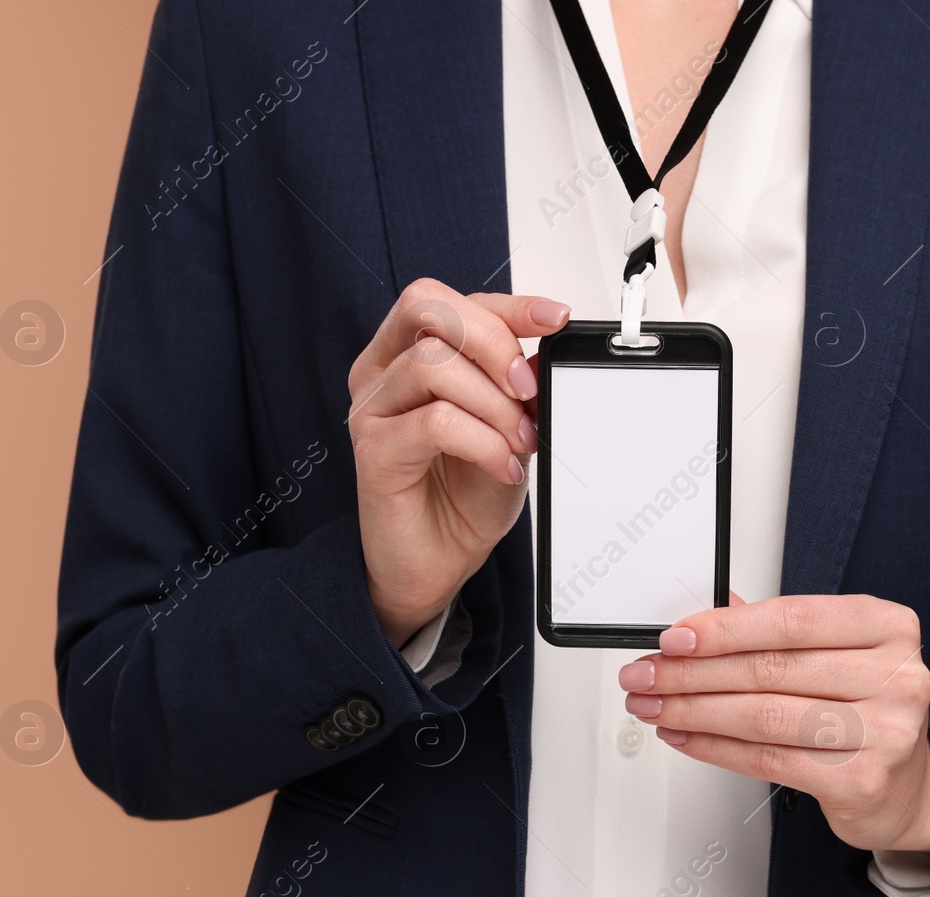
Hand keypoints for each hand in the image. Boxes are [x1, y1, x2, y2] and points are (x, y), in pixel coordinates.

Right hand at [347, 278, 568, 644]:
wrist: (440, 562)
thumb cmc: (464, 494)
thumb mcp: (508, 426)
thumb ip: (515, 386)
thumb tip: (542, 352)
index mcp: (409, 353)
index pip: (452, 302)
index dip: (508, 304)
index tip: (556, 318)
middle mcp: (383, 371)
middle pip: (428, 309)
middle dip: (493, 341)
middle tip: (527, 388)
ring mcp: (372, 408)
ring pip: (434, 365)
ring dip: (495, 403)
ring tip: (520, 440)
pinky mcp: (373, 450)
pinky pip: (436, 422)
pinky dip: (484, 441)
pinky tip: (503, 465)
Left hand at [619, 593, 929, 855]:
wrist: (905, 787)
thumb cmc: (863, 708)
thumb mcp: (831, 654)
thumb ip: (771, 632)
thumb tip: (695, 625)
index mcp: (888, 626)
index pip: (792, 619)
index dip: (725, 629)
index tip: (675, 638)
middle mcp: (896, 676)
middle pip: (771, 669)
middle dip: (693, 672)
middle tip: (647, 674)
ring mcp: (886, 732)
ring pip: (764, 717)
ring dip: (694, 710)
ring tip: (655, 705)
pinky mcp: (863, 781)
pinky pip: (768, 760)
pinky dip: (714, 748)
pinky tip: (685, 735)